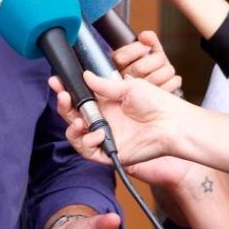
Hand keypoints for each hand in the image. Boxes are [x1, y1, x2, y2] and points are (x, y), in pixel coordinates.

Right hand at [49, 70, 183, 168]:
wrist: (172, 123)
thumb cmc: (157, 103)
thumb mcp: (129, 87)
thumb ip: (104, 85)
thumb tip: (84, 76)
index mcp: (105, 102)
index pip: (78, 97)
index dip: (66, 90)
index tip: (56, 81)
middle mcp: (102, 119)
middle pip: (73, 115)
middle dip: (64, 106)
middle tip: (63, 97)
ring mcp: (105, 136)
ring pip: (76, 135)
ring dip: (72, 127)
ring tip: (79, 120)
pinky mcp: (110, 152)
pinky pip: (89, 151)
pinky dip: (88, 143)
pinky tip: (97, 134)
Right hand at [111, 30, 182, 95]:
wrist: (161, 85)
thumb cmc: (153, 66)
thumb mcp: (151, 50)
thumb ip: (149, 40)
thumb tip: (145, 36)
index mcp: (119, 66)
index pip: (120, 57)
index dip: (136, 50)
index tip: (146, 47)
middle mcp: (124, 80)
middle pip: (139, 68)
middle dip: (156, 60)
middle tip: (160, 59)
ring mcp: (137, 94)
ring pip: (154, 78)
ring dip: (166, 71)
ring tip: (166, 70)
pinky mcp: (150, 103)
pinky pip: (166, 89)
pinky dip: (173, 81)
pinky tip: (170, 80)